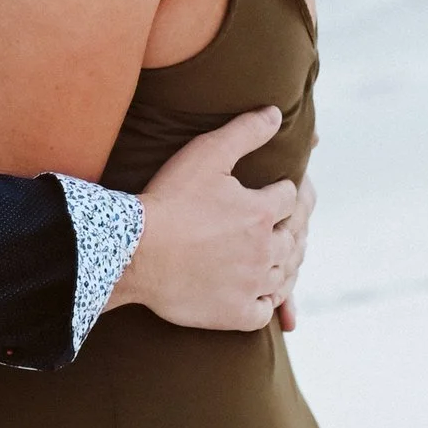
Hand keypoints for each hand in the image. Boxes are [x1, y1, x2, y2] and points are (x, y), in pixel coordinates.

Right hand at [114, 110, 303, 333]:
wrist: (134, 252)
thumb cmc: (167, 201)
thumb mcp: (206, 154)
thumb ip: (245, 132)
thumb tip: (277, 114)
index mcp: (261, 212)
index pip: (290, 198)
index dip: (283, 191)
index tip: (277, 191)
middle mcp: (264, 250)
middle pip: (293, 239)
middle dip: (290, 229)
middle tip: (285, 226)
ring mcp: (251, 284)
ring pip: (283, 275)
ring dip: (283, 265)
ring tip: (276, 258)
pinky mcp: (235, 313)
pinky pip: (263, 311)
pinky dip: (266, 302)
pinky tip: (259, 294)